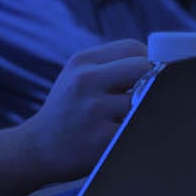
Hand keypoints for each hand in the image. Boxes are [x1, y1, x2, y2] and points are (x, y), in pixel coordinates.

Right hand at [19, 40, 150, 180]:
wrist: (38, 148)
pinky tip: (127, 135)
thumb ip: (109, 67)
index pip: (132, 47)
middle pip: (143, 67)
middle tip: (145, 96)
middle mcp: (86, 80)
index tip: (148, 75)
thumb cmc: (66, 111)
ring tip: (132, 117)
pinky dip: (141, 130)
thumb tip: (158, 65)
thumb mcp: (76, 77)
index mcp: (82, 62)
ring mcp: (94, 109)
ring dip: (147, 109)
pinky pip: (139, 127)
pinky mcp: (102, 138)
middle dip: (152, 81)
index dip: (148, 60)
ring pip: (146, 99)